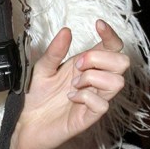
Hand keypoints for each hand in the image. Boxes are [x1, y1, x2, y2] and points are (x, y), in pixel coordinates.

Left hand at [12, 19, 129, 148]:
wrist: (27, 123)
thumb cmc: (37, 96)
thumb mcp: (42, 68)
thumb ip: (55, 51)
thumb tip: (66, 31)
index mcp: (87, 66)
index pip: (113, 47)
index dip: (111, 35)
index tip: (99, 25)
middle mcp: (95, 81)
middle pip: (123, 62)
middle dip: (100, 58)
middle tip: (78, 65)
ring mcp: (95, 99)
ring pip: (118, 82)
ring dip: (94, 78)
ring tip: (73, 84)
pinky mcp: (89, 117)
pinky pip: (102, 105)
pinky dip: (86, 97)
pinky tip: (70, 98)